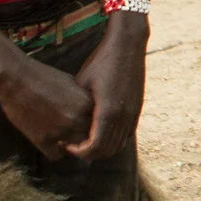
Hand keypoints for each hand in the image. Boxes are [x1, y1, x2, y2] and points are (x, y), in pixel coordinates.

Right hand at [0, 53, 93, 158]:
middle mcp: (76, 120)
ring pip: (76, 149)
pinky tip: (51, 142)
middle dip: (86, 137)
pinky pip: (56, 155)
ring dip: (72, 146)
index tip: (91, 124)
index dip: (96, 125)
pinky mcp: (42, 140)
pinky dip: (55, 150)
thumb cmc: (43, 77)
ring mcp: (59, 132)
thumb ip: (84, 101)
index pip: (101, 124)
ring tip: (66, 139)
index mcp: (86, 105)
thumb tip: (95, 114)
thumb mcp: (72, 84)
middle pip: (91, 138)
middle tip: (79, 135)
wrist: (14, 79)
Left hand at [70, 11, 149, 159]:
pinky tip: (101, 133)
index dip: (79, 152)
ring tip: (86, 141)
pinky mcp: (137, 110)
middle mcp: (123, 116)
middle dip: (89, 154)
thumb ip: (77, 107)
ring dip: (102, 149)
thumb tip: (63, 124)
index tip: (67, 144)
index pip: (94, 147)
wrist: (128, 46)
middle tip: (74, 146)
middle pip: (106, 151)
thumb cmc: (101, 62)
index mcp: (107, 111)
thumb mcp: (82, 84)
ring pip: (118, 145)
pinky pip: (126, 135)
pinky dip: (114, 141)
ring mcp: (133, 114)